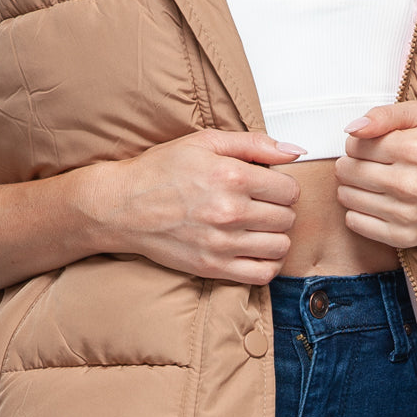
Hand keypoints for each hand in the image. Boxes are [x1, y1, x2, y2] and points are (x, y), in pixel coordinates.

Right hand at [99, 129, 302, 284]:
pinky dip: (268, 264)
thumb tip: (295, 150)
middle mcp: (229, 211)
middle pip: (287, 218)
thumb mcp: (205, 142)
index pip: (289, 190)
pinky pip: (262, 274)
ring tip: (259, 227)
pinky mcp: (212, 267)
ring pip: (281, 246)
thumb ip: (254, 143)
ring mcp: (221, 243)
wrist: (121, 206)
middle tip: (262, 205)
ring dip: (276, 236)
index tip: (270, 187)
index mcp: (231, 176)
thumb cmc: (160, 171)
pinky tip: (256, 250)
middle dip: (280, 209)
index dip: (283, 187)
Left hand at [334, 103, 416, 248]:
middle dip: (352, 164)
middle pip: (347, 171)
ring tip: (373, 182)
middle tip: (369, 165)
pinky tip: (375, 202)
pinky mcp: (405, 237)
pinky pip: (354, 222)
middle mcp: (413, 184)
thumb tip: (351, 129)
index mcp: (416, 150)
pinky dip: (358, 211)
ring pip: (346, 196)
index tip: (372, 148)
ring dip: (353, 187)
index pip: (354, 146)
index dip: (357, 144)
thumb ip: (383, 115)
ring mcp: (409, 214)